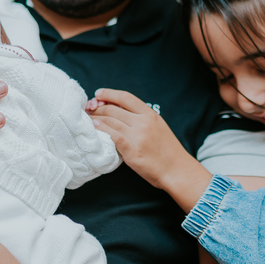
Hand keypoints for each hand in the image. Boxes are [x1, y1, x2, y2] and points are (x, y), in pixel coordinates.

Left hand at [89, 88, 211, 211]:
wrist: (177, 170)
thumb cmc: (167, 150)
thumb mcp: (158, 127)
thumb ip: (141, 119)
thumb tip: (118, 112)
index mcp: (150, 114)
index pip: (125, 97)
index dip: (109, 94)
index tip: (98, 94)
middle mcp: (144, 122)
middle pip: (114, 109)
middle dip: (97, 108)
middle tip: (87, 110)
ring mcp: (138, 136)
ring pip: (110, 121)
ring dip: (95, 119)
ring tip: (86, 119)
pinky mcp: (133, 151)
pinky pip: (113, 136)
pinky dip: (102, 130)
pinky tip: (94, 128)